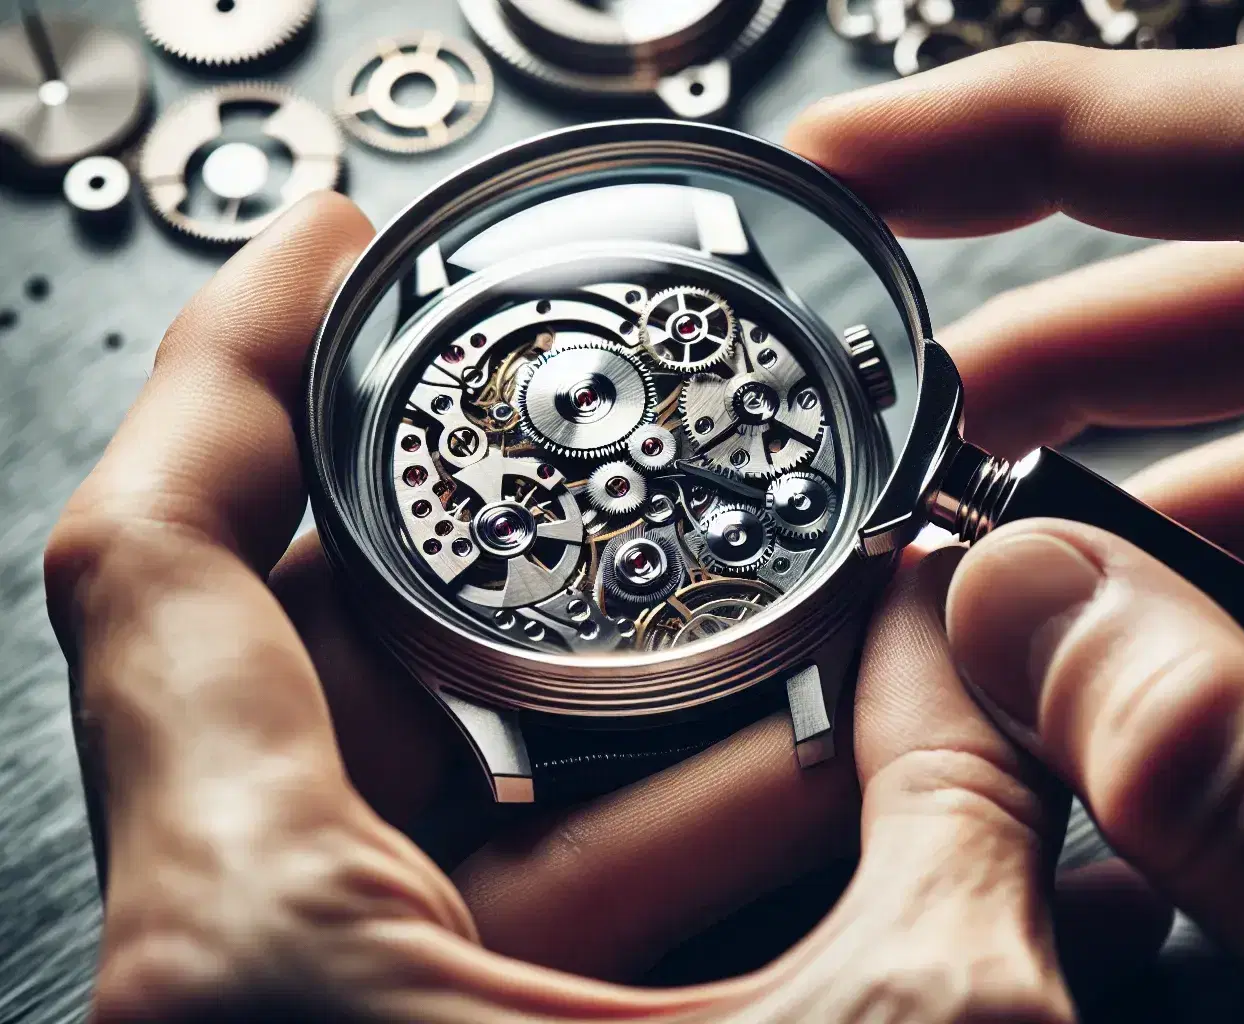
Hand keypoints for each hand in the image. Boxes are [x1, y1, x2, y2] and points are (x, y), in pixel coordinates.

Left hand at [44, 196, 1165, 1020]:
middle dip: (498, 549)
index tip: (339, 253)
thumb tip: (987, 633)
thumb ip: (950, 791)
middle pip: (299, 670)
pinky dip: (595, 867)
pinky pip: (443, 933)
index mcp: (267, 974)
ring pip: (393, 817)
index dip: (258, 362)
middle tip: (627, 454)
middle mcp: (231, 1015)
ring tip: (766, 655)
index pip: (164, 563)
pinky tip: (760, 831)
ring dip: (597, 732)